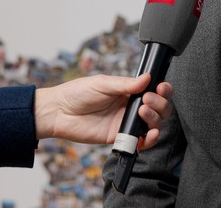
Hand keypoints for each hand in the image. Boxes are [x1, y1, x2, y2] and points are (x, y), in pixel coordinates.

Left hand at [33, 74, 172, 148]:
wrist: (59, 112)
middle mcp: (129, 107)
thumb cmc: (76, 93)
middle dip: (160, 104)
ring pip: (152, 124)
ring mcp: (125, 123)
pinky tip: (148, 134)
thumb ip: (125, 84)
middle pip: (157, 108)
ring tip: (144, 112)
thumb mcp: (102, 83)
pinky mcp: (119, 138)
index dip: (162, 90)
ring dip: (155, 119)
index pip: (152, 90)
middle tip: (148, 100)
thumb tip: (147, 78)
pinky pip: (140, 141)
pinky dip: (149, 140)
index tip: (162, 87)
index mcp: (126, 91)